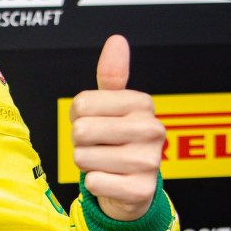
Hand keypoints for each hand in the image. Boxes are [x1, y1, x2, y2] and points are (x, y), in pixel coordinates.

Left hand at [69, 35, 165, 220]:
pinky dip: (95, 184)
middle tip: (99, 146)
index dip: (79, 116)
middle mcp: (151, 130)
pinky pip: (93, 182)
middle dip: (80, 142)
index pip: (81, 104)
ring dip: (87, 163)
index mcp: (142, 104)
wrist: (135, 186)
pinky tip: (112, 181)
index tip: (97, 122)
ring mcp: (149, 161)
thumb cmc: (118, 140)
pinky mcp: (140, 190)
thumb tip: (117, 40)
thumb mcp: (115, 105)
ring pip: (82, 157)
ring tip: (106, 163)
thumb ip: (112, 74)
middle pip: (79, 131)